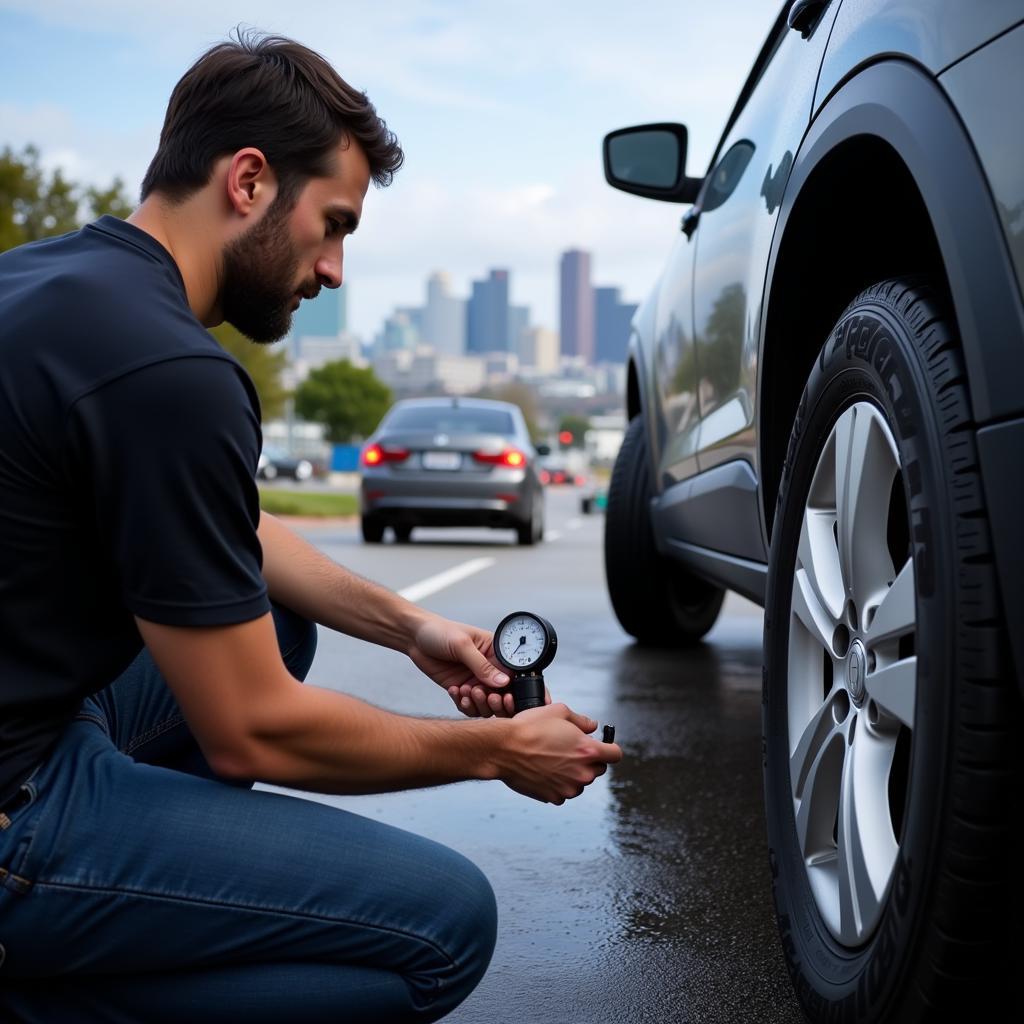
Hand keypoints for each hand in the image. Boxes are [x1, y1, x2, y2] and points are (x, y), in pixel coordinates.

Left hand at [409, 615, 516, 716]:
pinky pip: (469, 706)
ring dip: (478, 703)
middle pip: (503, 694)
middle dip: (495, 700)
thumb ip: (482, 665)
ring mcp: (474, 680)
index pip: (511, 674)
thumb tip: (504, 682)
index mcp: (495, 653)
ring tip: (465, 691)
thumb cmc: (440, 632)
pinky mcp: (461, 689)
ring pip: (487, 704)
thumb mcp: (462, 645)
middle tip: (484, 695)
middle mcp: (488, 669)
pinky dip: (464, 704)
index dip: (510, 688)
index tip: (503, 695)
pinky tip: (455, 691)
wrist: (415, 637)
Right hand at [496, 703, 622, 803]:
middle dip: (589, 760)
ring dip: (573, 773)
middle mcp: (583, 773)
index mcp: (588, 750)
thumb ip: (582, 720)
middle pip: (599, 769)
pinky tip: (544, 770)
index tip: (602, 746)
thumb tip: (593, 726)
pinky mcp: (555, 798)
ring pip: (580, 782)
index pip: (616, 754)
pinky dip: (558, 783)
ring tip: (553, 759)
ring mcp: (569, 788)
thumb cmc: (530, 727)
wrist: (504, 749)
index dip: (609, 748)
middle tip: (569, 749)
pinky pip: (564, 792)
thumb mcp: (559, 712)